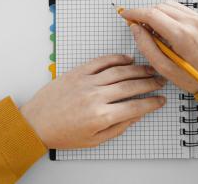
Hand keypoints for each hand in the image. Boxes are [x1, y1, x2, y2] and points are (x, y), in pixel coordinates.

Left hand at [20, 55, 165, 148]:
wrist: (36, 123)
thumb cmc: (63, 134)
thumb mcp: (94, 140)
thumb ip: (118, 128)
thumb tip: (136, 115)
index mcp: (102, 116)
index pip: (136, 106)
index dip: (152, 103)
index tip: (161, 100)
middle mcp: (96, 96)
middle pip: (132, 86)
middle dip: (150, 83)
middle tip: (161, 81)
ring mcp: (87, 82)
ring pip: (120, 71)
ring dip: (138, 69)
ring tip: (150, 69)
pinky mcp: (78, 72)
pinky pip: (102, 61)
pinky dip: (117, 58)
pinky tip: (128, 59)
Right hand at [121, 1, 197, 93]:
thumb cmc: (193, 78)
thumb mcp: (164, 68)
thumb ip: (147, 46)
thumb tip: (135, 28)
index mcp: (182, 35)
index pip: (152, 14)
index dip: (135, 13)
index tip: (126, 15)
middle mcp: (192, 22)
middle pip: (159, 7)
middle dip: (146, 14)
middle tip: (140, 28)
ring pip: (169, 5)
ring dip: (157, 13)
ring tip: (154, 31)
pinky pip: (179, 9)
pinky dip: (168, 14)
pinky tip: (167, 29)